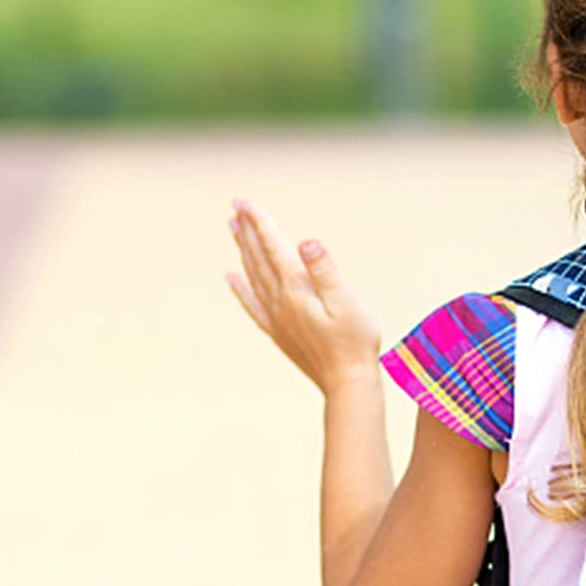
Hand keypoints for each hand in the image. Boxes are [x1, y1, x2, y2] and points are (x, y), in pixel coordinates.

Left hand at [225, 196, 380, 394]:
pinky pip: (253, 304)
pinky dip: (240, 288)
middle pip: (258, 258)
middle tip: (236, 206)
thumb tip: (306, 242)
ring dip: (243, 250)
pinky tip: (231, 277)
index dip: (260, 223)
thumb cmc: (355, 341)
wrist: (347, 383)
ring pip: (253, 276)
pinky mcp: (279, 331)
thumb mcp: (347, 301)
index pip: (273, 248)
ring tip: (234, 228)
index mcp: (296, 289)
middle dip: (247, 230)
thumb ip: (325, 270)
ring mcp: (277, 317)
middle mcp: (280, 301)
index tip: (246, 202)